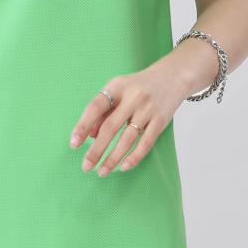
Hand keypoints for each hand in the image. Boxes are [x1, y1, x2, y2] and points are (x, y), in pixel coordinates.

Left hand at [69, 60, 186, 176]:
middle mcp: (133, 97)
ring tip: (101, 171)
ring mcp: (148, 109)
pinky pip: (146, 143)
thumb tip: (88, 135)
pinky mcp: (161, 120)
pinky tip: (123, 167)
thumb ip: (103, 111)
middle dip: (96, 150)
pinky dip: (134, 157)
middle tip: (86, 166)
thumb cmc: (138, 87)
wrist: (173, 76)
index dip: (82, 125)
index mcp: (117, 86)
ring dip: (113, 158)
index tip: (74, 144)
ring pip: (127, 139)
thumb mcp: (118, 90)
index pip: (95, 107)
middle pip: (110, 127)